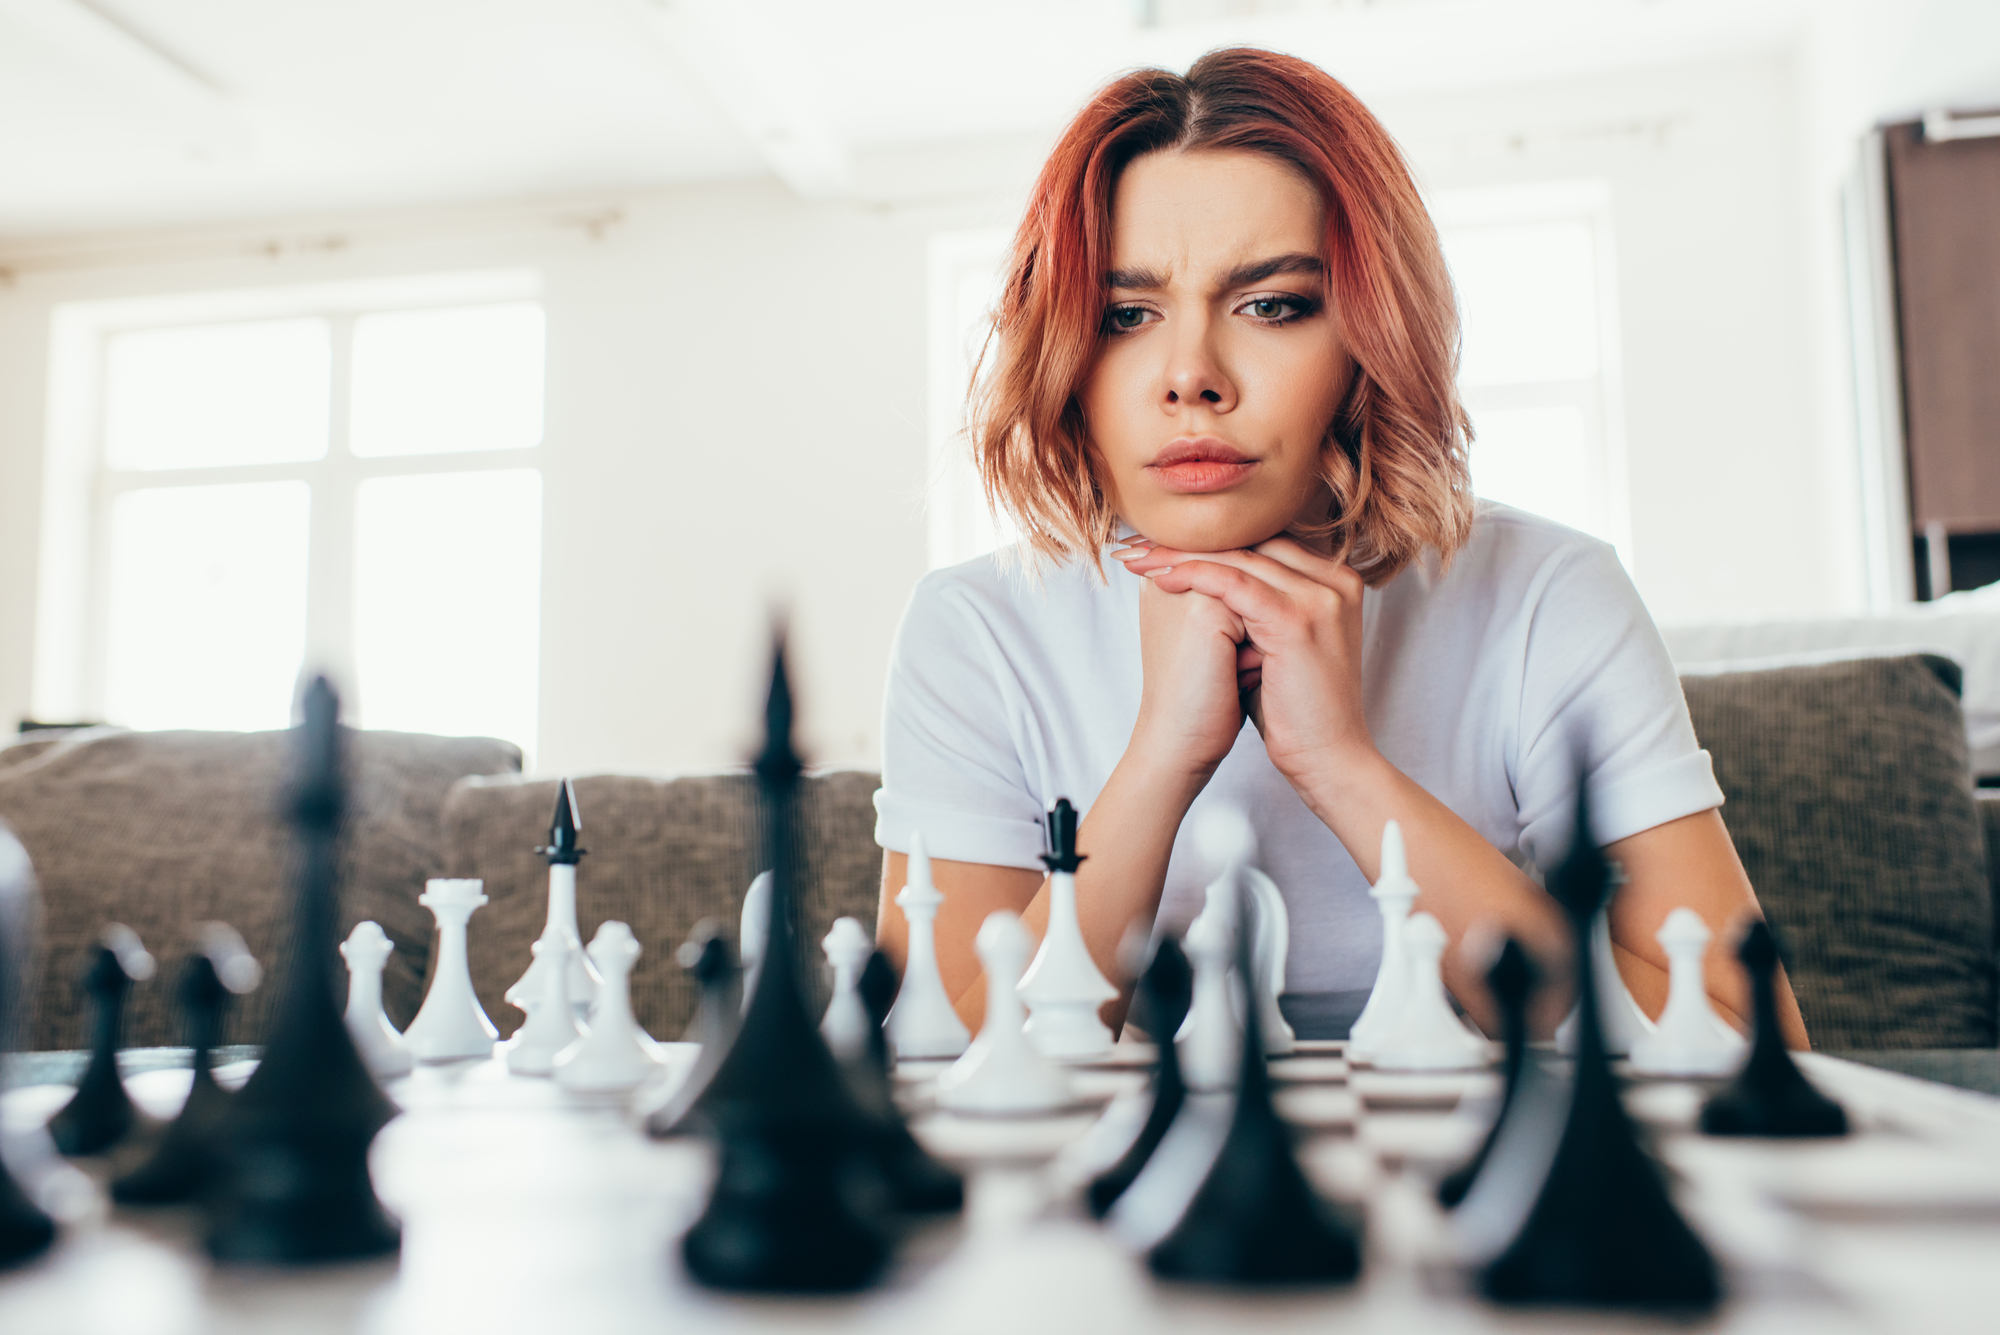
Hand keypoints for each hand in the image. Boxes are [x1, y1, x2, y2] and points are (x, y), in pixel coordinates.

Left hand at [1115, 536, 1371, 784]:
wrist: (1326, 758)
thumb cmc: (1295, 709)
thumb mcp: (1276, 644)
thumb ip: (1255, 608)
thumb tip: (1205, 582)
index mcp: (1336, 582)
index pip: (1266, 543)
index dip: (1211, 541)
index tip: (1161, 543)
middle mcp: (1336, 580)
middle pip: (1254, 542)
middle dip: (1191, 540)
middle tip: (1140, 543)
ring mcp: (1320, 597)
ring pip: (1241, 557)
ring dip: (1182, 555)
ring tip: (1139, 558)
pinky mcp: (1297, 619)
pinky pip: (1235, 582)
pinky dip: (1193, 575)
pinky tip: (1160, 578)